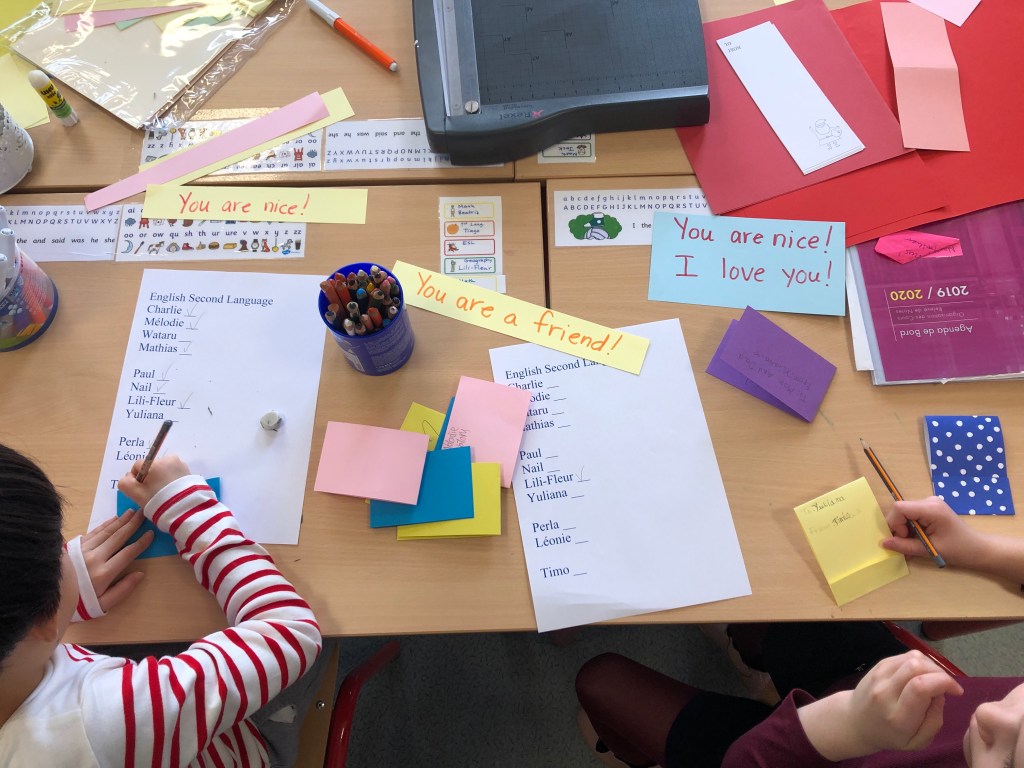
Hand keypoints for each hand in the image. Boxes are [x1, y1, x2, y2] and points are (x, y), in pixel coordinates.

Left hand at [79, 510, 153, 612]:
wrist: (50, 598)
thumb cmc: (80, 604)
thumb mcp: (103, 604)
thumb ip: (123, 589)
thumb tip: (140, 574)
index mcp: (104, 573)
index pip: (128, 553)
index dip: (141, 542)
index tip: (151, 533)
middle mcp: (95, 558)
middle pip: (118, 537)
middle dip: (132, 524)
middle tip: (144, 513)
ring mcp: (83, 550)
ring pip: (106, 532)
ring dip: (121, 521)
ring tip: (132, 512)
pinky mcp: (75, 547)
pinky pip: (93, 532)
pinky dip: (105, 525)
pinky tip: (114, 519)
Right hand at [117, 454, 191, 512]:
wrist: (185, 509)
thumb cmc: (157, 500)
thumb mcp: (135, 493)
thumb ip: (125, 483)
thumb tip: (129, 476)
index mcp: (156, 462)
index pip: (138, 466)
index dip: (137, 479)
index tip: (142, 490)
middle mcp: (170, 458)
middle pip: (151, 468)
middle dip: (150, 479)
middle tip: (154, 493)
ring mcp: (182, 465)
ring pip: (163, 471)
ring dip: (161, 480)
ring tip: (164, 494)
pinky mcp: (189, 472)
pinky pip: (174, 474)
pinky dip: (171, 481)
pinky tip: (172, 492)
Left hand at [798, 651, 962, 759]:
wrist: (855, 722)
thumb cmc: (890, 736)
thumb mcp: (917, 742)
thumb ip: (934, 721)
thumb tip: (940, 694)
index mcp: (898, 716)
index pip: (920, 687)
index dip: (944, 682)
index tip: (956, 691)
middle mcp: (885, 693)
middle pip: (916, 667)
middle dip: (940, 672)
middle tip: (946, 686)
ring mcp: (879, 676)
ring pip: (911, 658)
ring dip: (931, 665)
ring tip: (934, 680)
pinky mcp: (878, 666)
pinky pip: (904, 656)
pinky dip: (920, 661)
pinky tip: (922, 674)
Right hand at [882, 496, 989, 568]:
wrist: (979, 549)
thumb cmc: (959, 550)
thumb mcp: (930, 550)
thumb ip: (905, 546)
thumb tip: (883, 543)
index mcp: (931, 509)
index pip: (899, 508)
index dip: (895, 524)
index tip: (904, 538)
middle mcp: (929, 501)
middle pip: (900, 510)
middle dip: (899, 528)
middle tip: (908, 544)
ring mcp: (929, 503)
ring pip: (904, 513)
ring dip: (905, 529)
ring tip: (916, 543)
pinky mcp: (929, 508)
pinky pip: (911, 515)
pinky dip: (910, 528)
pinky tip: (920, 538)